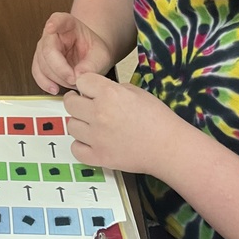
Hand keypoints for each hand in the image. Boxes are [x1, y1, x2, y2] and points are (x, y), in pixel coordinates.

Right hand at [32, 13, 112, 93]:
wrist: (91, 58)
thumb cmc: (94, 51)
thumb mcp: (101, 55)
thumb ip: (93, 64)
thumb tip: (79, 75)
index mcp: (68, 24)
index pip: (58, 19)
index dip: (54, 23)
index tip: (52, 27)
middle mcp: (52, 34)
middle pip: (47, 49)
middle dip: (60, 69)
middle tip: (74, 79)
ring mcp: (44, 48)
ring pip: (41, 64)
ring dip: (56, 78)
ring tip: (72, 83)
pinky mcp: (41, 62)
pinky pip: (37, 73)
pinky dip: (45, 83)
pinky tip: (55, 88)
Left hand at [64, 73, 185, 174]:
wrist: (169, 147)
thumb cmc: (158, 119)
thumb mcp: (135, 92)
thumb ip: (111, 89)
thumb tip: (94, 90)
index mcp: (110, 94)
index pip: (81, 81)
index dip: (86, 85)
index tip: (90, 90)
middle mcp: (99, 114)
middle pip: (70, 103)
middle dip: (77, 102)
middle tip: (85, 105)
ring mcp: (97, 137)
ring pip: (71, 126)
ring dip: (80, 124)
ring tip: (93, 125)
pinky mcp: (99, 157)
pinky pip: (75, 148)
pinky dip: (81, 145)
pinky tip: (92, 141)